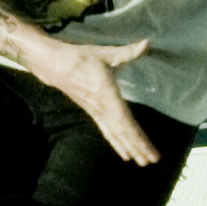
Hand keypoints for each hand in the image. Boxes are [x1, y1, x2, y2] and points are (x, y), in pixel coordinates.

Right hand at [12, 28, 160, 164]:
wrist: (54, 65)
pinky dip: (117, 142)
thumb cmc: (80, 58)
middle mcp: (103, 110)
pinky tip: (124, 152)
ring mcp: (97, 113)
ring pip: (115, 136)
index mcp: (109, 98)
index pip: (127, 124)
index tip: (151, 152)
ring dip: (129, 148)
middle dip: (138, 148)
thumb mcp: (106, 54)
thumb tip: (147, 43)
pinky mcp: (93, 112)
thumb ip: (128, 52)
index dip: (140, 140)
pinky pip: (108, 131)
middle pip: (123, 134)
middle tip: (152, 161)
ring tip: (141, 161)